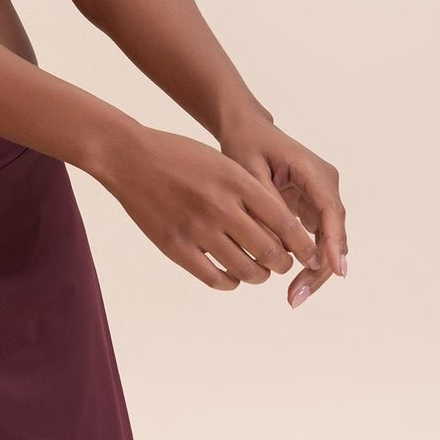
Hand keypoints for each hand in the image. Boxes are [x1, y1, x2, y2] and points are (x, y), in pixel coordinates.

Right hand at [96, 123, 325, 301]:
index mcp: (235, 180)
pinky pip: (214, 278)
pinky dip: (230, 282)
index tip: (310, 254)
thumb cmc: (179, 156)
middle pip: (269, 250)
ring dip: (258, 275)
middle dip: (283, 263)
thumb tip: (280, 231)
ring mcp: (196, 229)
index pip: (283, 221)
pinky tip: (231, 275)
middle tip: (283, 264)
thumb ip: (250, 192)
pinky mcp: (175, 247)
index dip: (302, 244)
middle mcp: (219, 206)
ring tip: (258, 271)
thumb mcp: (222, 163)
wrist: (128, 157)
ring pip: (245, 269)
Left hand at [216, 116, 347, 307]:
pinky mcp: (313, 206)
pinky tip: (294, 284)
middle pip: (334, 233)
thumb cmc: (245, 145)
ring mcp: (322, 196)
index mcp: (312, 171)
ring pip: (329, 241)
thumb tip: (283, 244)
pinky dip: (308, 261)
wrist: (247, 129)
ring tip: (294, 297)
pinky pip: (317, 239)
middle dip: (321, 268)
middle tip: (296, 297)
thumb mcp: (247, 172)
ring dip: (315, 270)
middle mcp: (325, 184)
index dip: (333, 243)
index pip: (331, 211)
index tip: (334, 271)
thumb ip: (266, 205)